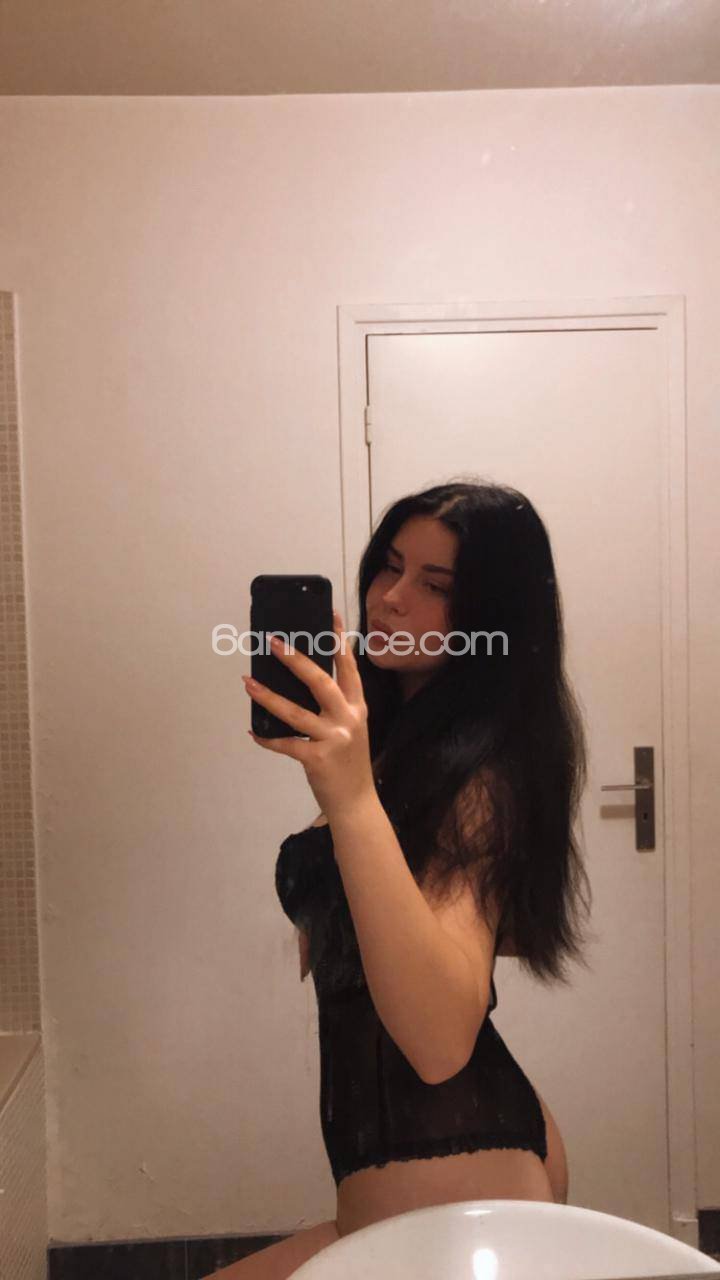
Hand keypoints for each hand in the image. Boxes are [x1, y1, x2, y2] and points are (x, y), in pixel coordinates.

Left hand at [242, 609, 375, 820]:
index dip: (338, 640)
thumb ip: (334, 706)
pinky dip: (267, 737)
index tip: (329, 614)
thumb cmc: (348, 762)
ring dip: (267, 696)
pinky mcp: (318, 758)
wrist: (356, 803)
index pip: (348, 666)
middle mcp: (348, 718)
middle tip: (273, 643)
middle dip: (295, 660)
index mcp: (356, 706)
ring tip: (247, 682)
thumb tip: (299, 681)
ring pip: (295, 711)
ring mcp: (334, 738)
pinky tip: (253, 732)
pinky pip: (285, 743)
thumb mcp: (350, 728)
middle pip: (320, 681)